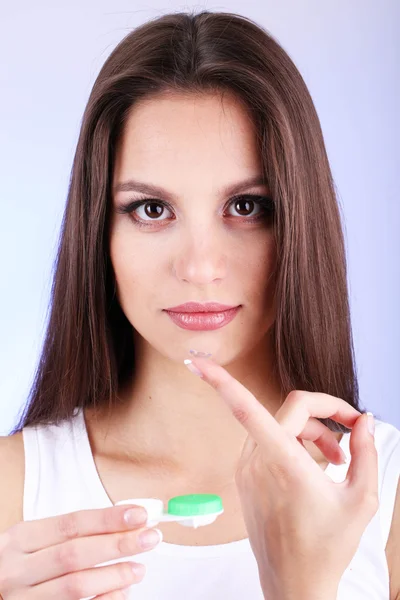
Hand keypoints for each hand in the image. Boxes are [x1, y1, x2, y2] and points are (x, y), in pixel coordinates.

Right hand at [0, 504, 161, 598]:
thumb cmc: (21, 566)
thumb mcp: (34, 541)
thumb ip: (73, 533)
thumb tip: (126, 522)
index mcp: (20, 539)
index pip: (72, 524)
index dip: (108, 519)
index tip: (140, 514)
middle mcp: (16, 570)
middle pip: (76, 554)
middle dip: (118, 544)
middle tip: (151, 538)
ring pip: (76, 586)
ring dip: (115, 576)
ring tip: (139, 569)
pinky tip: (121, 592)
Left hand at [185, 355, 378, 599]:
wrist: (295, 585)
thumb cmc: (328, 548)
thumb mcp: (362, 499)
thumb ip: (367, 452)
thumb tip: (363, 421)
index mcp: (282, 463)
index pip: (247, 409)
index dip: (222, 382)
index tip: (199, 363)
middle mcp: (256, 462)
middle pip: (289, 410)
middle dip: (324, 416)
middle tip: (351, 435)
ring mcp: (247, 470)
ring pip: (278, 425)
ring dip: (310, 432)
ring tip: (337, 459)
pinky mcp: (245, 478)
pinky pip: (268, 442)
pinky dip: (293, 444)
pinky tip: (314, 466)